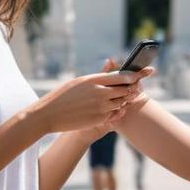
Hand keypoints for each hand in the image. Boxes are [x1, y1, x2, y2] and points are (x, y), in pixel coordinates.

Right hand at [32, 58, 155, 134]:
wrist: (49, 114)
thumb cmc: (62, 96)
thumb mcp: (79, 82)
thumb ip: (97, 78)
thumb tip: (110, 70)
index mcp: (94, 80)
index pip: (121, 76)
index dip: (134, 76)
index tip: (141, 74)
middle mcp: (100, 92)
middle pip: (125, 89)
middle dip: (132, 88)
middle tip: (137, 87)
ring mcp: (100, 107)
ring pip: (121, 102)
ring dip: (123, 100)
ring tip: (124, 97)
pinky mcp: (99, 119)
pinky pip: (114, 114)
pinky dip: (116, 111)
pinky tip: (115, 109)